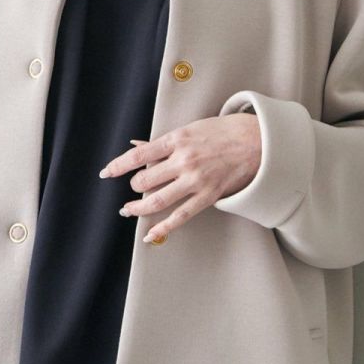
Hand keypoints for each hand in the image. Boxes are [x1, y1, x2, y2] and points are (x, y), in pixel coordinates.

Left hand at [98, 113, 261, 243]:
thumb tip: (136, 147)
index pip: (138, 155)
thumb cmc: (222, 132)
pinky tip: (149, 235)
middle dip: (134, 186)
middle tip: (133, 188)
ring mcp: (196, 180)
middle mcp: (184, 160)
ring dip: (138, 208)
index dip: (118, 165)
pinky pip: (181, 216)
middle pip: (145, 180)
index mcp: (177, 140)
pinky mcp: (208, 196)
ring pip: (157, 200)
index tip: (106, 173)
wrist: (257, 141)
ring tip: (128, 210)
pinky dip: (163, 228)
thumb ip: (163, 143)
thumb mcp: (189, 129)